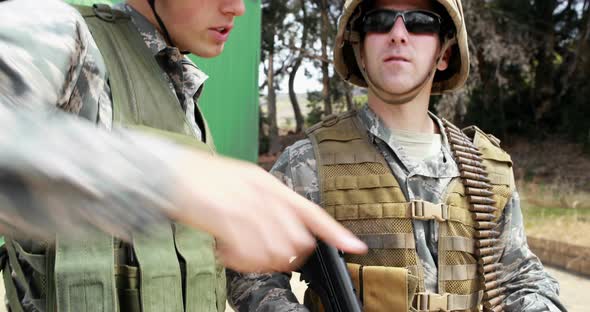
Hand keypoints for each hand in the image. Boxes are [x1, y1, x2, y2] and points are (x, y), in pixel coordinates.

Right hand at [170, 150, 366, 272]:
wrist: (169, 171)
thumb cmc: (205, 179)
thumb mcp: (244, 183)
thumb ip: (268, 204)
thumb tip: (287, 233)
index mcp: (270, 185)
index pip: (312, 212)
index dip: (336, 232)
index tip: (356, 247)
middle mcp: (263, 194)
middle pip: (297, 239)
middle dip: (288, 256)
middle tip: (266, 258)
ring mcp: (245, 205)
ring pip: (275, 250)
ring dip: (260, 261)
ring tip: (241, 255)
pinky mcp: (226, 217)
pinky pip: (247, 253)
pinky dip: (239, 261)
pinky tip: (226, 253)